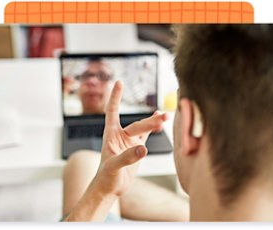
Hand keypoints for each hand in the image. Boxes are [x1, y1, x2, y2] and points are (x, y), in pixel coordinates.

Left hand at [92, 81, 168, 196]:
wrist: (110, 188)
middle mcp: (120, 135)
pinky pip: (147, 134)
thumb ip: (127, 158)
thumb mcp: (114, 168)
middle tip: (164, 118)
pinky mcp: (137, 148)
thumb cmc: (106, 177)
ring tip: (166, 116)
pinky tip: (161, 121)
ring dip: (154, 122)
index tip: (119, 82)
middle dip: (150, 122)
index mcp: (110, 135)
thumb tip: (143, 149)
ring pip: (144, 128)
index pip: (112, 111)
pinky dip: (154, 128)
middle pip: (137, 125)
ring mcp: (130, 141)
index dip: (115, 97)